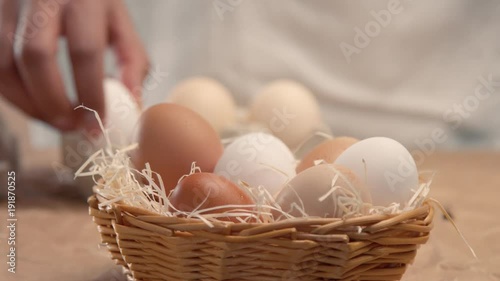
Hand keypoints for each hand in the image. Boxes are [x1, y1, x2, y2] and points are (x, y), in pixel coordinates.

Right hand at [0, 0, 147, 130]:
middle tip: (70, 127)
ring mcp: (10, 6)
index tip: (95, 125)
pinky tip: (34, 105)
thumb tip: (131, 101)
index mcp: (83, 0)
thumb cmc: (91, 0)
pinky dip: (12, 92)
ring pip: (5, 62)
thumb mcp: (119, 21)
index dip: (90, 94)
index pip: (85, 51)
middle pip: (37, 56)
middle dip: (52, 102)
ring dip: (28, 103)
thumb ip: (131, 59)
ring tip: (54, 121)